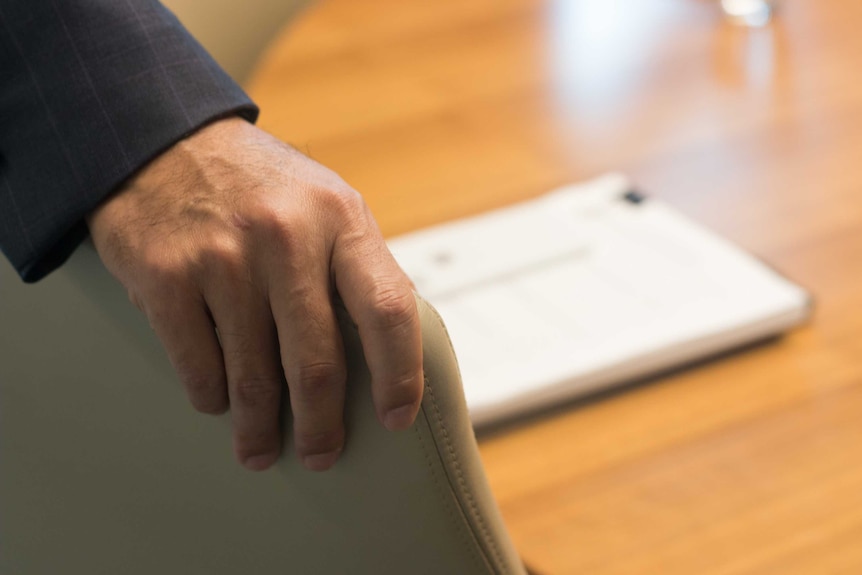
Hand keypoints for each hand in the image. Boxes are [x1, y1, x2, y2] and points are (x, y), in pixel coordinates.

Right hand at [87, 117, 422, 471]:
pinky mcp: (166, 276)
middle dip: (321, 425)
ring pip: (253, 378)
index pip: (388, 311)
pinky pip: (199, 368)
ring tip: (260, 449)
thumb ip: (356, 268)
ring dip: (259, 428)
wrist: (165, 142)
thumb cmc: (262, 190)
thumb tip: (390, 356)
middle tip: (321, 454)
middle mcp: (285, 235)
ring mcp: (223, 256)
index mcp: (340, 218)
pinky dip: (212, 397)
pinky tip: (219, 401)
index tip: (397, 419)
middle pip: (317, 363)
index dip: (400, 376)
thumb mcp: (325, 205)